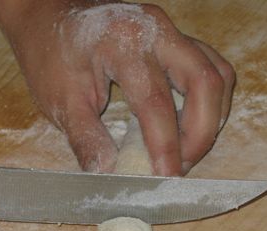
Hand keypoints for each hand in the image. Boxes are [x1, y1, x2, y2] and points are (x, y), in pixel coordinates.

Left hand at [0, 1, 233, 175]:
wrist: (49, 15)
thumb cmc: (52, 55)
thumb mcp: (60, 101)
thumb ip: (86, 138)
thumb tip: (108, 174)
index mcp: (122, 43)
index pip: (155, 102)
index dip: (165, 145)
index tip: (166, 178)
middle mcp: (156, 31)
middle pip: (203, 82)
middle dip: (199, 134)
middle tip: (180, 168)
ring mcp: (172, 32)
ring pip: (217, 75)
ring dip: (210, 119)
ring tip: (186, 152)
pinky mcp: (179, 39)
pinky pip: (213, 69)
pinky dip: (210, 102)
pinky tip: (193, 126)